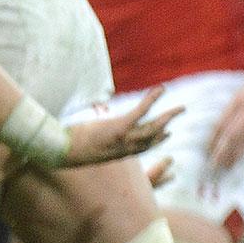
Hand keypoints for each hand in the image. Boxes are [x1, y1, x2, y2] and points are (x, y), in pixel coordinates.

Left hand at [62, 87, 179, 165]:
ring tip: (181, 108)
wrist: (63, 152)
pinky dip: (152, 99)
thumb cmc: (67, 149)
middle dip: (166, 129)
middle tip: (177, 119)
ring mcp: (124, 138)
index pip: (142, 147)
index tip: (167, 134)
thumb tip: (88, 131)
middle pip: (152, 138)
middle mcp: (126, 149)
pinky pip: (141, 111)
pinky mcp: (119, 127)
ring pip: (153, 127)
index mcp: (118, 153)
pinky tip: (161, 89)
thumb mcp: (83, 147)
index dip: (156, 141)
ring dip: (168, 116)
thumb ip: (92, 141)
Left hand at [207, 63, 243, 174]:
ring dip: (236, 155)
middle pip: (231, 135)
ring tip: (228, 167)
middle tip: (214, 165)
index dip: (213, 140)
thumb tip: (218, 133)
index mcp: (236, 102)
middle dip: (221, 151)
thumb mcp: (241, 96)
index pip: (220, 125)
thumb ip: (231, 112)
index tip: (207, 152)